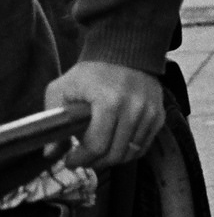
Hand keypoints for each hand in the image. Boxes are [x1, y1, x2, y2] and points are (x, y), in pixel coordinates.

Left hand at [47, 61, 164, 167]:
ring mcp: (150, 113)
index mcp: (109, 102)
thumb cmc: (90, 73)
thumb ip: (55, 121)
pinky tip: (115, 147)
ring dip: (112, 159)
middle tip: (83, 161)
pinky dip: (129, 152)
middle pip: (115, 153)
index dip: (81, 159)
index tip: (69, 161)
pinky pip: (144, 145)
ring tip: (98, 154)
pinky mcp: (159, 115)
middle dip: (95, 162)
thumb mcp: (61, 90)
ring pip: (131, 153)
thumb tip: (51, 153)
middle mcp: (135, 109)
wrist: (125, 54)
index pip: (97, 145)